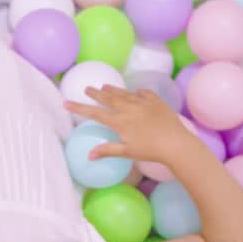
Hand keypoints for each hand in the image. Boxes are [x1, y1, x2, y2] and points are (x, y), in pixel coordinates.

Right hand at [65, 86, 189, 162]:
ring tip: (104, 86)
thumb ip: (108, 150)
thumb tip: (89, 155)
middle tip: (87, 89)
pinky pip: (143, 93)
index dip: (79, 108)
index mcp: (120, 122)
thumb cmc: (150, 151)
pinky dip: (137, 93)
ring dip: (113, 90)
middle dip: (96, 93)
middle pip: (108, 98)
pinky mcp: (156, 101)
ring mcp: (143, 103)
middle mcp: (129, 108)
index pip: (95, 113)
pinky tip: (135, 92)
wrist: (176, 143)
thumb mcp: (127, 152)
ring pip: (124, 93)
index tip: (67, 102)